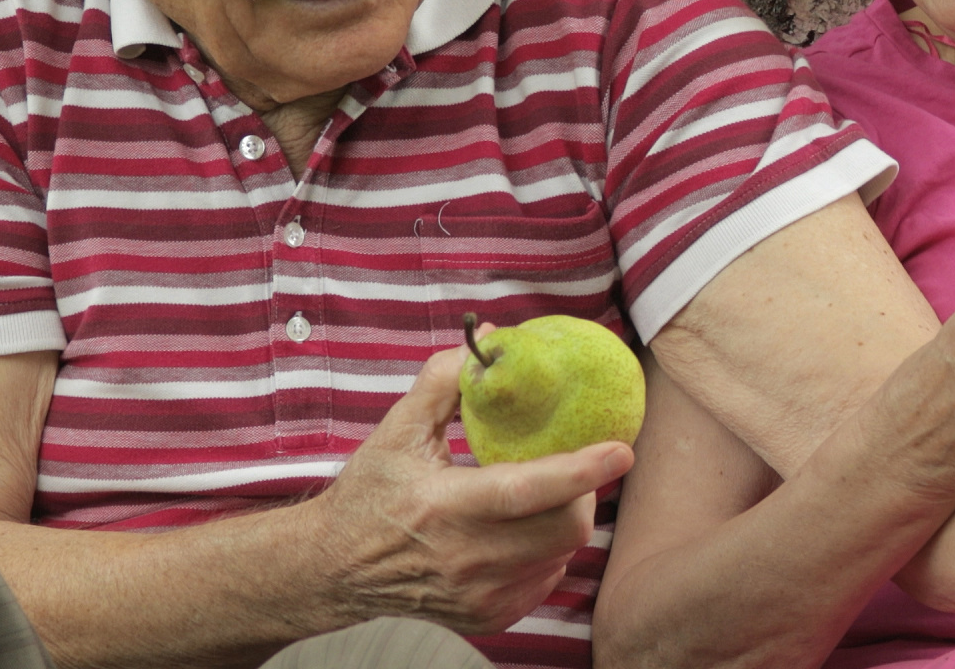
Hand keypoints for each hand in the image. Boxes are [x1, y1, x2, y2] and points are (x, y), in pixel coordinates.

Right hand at [305, 347, 634, 635]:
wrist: (333, 569)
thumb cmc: (369, 493)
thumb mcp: (398, 430)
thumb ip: (447, 380)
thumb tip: (492, 338)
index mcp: (443, 506)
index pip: (527, 491)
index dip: (580, 471)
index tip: (621, 450)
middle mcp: (464, 558)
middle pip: (562, 528)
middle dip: (581, 493)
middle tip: (571, 468)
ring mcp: (479, 595)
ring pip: (560, 554)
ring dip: (564, 519)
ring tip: (537, 497)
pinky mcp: (487, 616)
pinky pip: (546, 578)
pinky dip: (547, 551)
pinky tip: (519, 531)